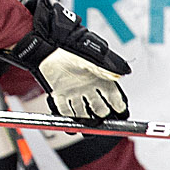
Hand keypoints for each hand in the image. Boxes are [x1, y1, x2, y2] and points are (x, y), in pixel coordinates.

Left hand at [1, 0, 130, 120]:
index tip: (120, 112)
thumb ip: (105, 68)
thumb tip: (120, 74)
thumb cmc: (71, 47)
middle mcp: (88, 87)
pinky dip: (67, 117)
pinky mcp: (60, 94)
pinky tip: (70, 122)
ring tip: (86, 124)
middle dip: (101, 115)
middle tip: (102, 119)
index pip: (113, 96)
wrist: (49, 45)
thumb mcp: (91, 58)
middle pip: (99, 108)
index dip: (117, 105)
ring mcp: (74, 92)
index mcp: (99, 78)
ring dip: (84, 119)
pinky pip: (64, 110)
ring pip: (82, 112)